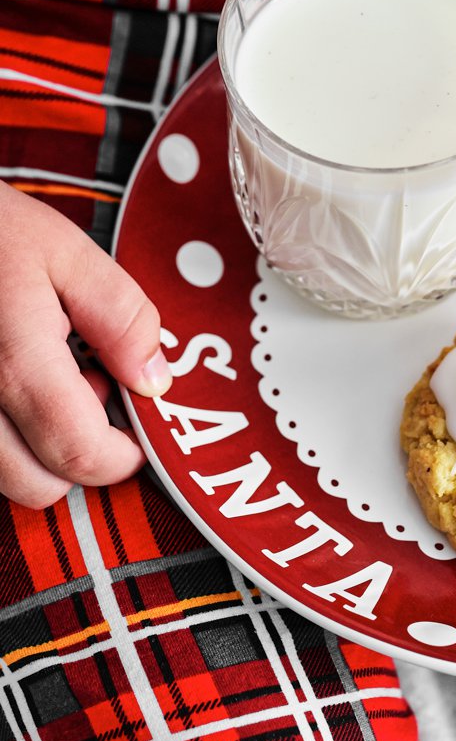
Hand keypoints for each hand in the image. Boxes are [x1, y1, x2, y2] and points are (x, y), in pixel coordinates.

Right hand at [0, 182, 170, 507]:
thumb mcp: (68, 253)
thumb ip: (121, 317)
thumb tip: (154, 382)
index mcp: (12, 365)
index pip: (79, 456)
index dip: (123, 457)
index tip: (138, 429)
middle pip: (37, 487)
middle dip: (79, 454)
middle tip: (88, 388)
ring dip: (35, 449)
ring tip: (44, 379)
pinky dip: (0, 438)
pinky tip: (7, 385)